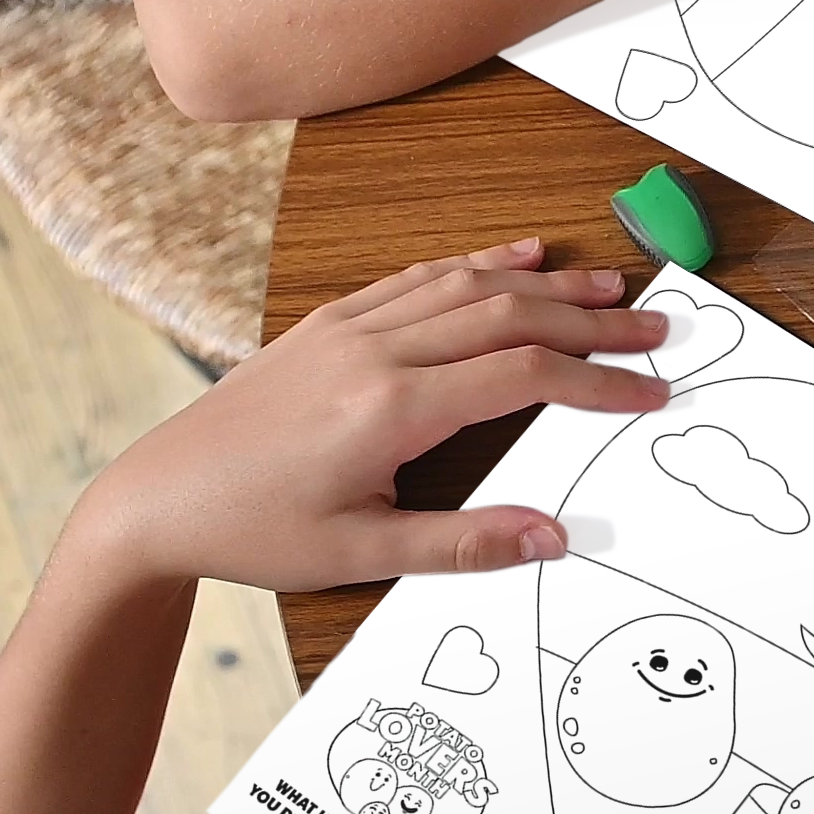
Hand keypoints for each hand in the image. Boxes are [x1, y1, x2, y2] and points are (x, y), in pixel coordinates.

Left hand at [76, 241, 666, 592]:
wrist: (157, 498)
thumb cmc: (251, 530)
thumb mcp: (362, 555)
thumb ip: (465, 544)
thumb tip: (551, 537)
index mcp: (389, 408)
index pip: (523, 377)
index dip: (597, 381)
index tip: (649, 389)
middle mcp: (374, 352)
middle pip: (510, 317)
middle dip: (592, 321)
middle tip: (656, 326)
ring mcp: (348, 329)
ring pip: (468, 286)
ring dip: (545, 284)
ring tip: (608, 286)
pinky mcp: (327, 324)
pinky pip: (417, 279)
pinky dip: (475, 264)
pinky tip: (516, 259)